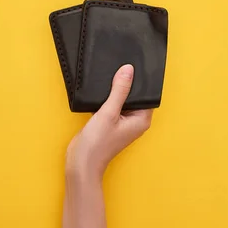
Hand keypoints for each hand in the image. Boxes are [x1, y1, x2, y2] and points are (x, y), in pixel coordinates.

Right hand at [65, 64, 152, 179]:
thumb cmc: (97, 143)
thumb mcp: (109, 112)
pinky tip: (100, 91)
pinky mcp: (110, 122)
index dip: (141, 81)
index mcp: (141, 119)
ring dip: (115, 90)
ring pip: (122, 99)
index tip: (136, 66)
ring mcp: (122, 122)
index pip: (147, 95)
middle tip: (120, 66)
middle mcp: (134, 121)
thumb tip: (128, 70)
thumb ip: (119, 90)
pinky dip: (107, 98)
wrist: (81, 162)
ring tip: (109, 76)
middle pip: (134, 96)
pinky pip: (112, 104)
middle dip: (126, 84)